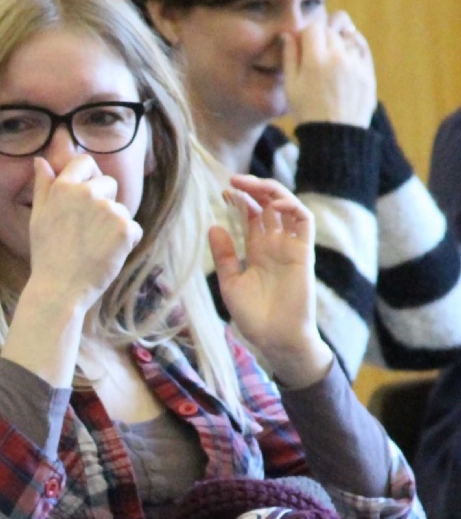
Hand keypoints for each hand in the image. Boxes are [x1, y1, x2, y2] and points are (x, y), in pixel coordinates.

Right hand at [24, 155, 141, 312]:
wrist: (59, 289)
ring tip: (92, 247)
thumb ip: (43, 186)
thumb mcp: (38, 217)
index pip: (85, 162)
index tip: (84, 196)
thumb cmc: (46, 254)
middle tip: (85, 230)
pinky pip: (133, 228)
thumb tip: (40, 160)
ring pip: (120, 208)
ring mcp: (109, 210)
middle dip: (102, 202)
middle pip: (108, 183)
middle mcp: (88, 193)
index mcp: (64, 187)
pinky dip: (124, 242)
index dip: (87, 176)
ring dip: (112, 225)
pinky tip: (106, 255)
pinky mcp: (126, 229)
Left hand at [211, 175, 333, 386]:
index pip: (253, 217)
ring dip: (271, 192)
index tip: (223, 192)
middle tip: (233, 181)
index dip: (241, 201)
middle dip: (253, 190)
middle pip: (269, 207)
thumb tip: (213, 226)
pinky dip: (291, 206)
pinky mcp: (304, 252)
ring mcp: (290, 247)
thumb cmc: (253, 316)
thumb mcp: (230, 282)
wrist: (275, 337)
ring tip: (250, 184)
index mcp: (257, 251)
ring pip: (287, 208)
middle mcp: (275, 245)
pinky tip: (272, 202)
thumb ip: (224, 255)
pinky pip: (304, 222)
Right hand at [284, 13, 376, 126]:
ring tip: (330, 58)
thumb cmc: (308, 112)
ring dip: (338, 42)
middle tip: (316, 51)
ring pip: (347, 38)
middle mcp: (338, 58)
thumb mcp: (291, 87)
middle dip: (322, 36)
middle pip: (331, 30)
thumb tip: (288, 35)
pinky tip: (346, 53)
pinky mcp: (368, 71)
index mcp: (315, 61)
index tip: (303, 42)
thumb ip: (290, 58)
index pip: (313, 28)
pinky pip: (362, 48)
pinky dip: (354, 45)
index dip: (307, 33)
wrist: (336, 134)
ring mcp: (356, 64)